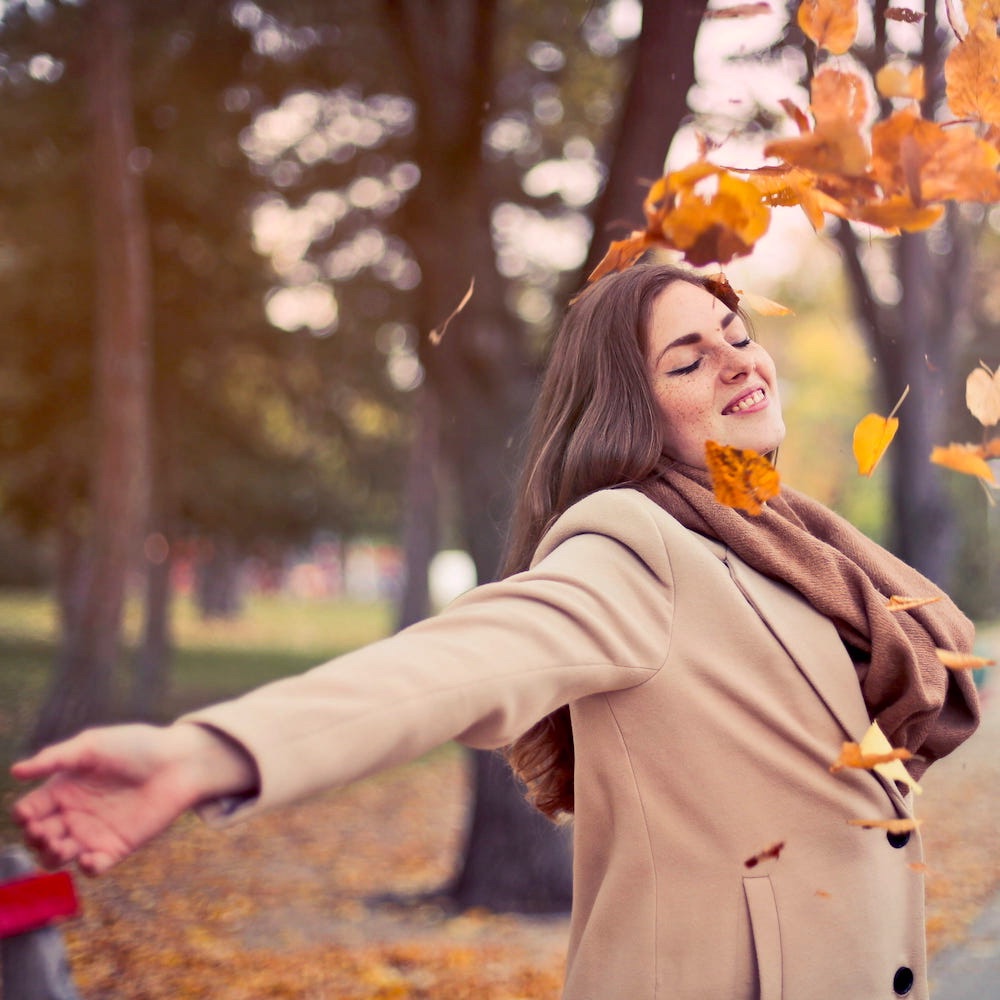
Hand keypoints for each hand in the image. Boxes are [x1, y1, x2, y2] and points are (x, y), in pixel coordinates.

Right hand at [10, 723, 256, 874]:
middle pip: (38, 837)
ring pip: (59, 856)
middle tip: (44, 830)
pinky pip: (94, 868)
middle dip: (35, 838)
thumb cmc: (136, 746)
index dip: (24, 816)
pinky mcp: (116, 847)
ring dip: (53, 856)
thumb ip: (56, 758)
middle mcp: (74, 813)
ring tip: (62, 844)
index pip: (30, 810)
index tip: (30, 814)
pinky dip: (88, 868)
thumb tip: (16, 771)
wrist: (178, 761)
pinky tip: (90, 858)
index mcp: (63, 788)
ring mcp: (94, 832)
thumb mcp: (93, 745)